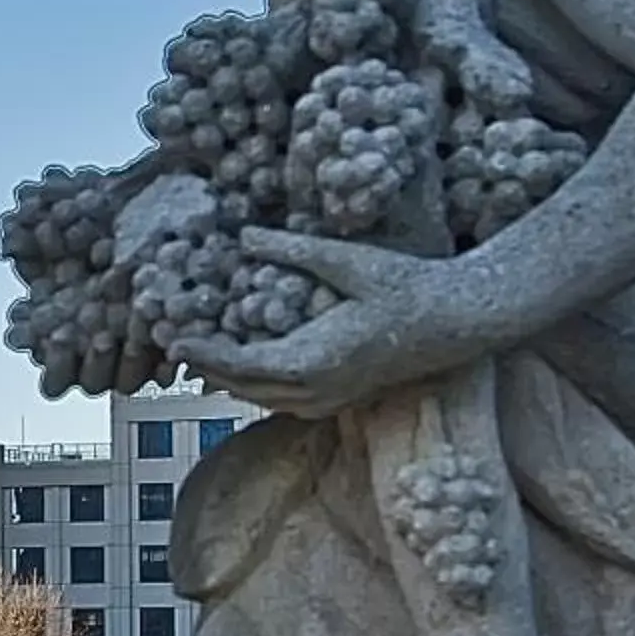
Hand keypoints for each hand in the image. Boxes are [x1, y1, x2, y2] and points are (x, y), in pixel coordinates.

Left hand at [185, 234, 482, 418]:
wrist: (459, 321)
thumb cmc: (407, 287)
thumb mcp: (348, 261)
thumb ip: (292, 250)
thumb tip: (243, 235)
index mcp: (313, 362)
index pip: (240, 367)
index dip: (205, 354)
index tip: (176, 339)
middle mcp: (317, 390)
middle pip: (245, 388)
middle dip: (209, 368)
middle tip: (177, 343)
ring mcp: (330, 400)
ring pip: (263, 398)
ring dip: (232, 379)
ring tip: (202, 354)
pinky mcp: (341, 397)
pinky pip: (285, 398)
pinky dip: (259, 384)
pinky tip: (248, 364)